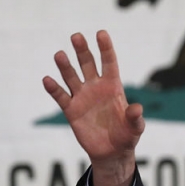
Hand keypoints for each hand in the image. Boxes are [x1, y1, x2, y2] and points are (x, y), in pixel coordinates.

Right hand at [42, 30, 144, 185]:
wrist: (111, 152)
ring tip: (59, 54)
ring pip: (72, 77)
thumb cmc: (127, 136)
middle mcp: (96, 87)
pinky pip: (61, 97)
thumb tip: (136, 108)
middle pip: (88, 64)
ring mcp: (83, 97)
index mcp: (113, 86)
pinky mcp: (72, 110)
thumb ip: (135, 118)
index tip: (101, 33)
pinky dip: (54, 89)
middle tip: (76, 36)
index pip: (109, 63)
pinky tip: (47, 79)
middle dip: (82, 50)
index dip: (105, 48)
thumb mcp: (135, 128)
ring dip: (65, 66)